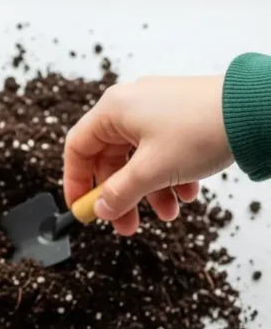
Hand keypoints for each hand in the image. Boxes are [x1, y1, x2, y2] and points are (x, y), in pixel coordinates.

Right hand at [64, 75, 233, 234]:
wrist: (256, 109)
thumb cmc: (201, 130)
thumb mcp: (152, 171)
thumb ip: (120, 193)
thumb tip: (101, 208)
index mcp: (113, 110)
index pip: (78, 149)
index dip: (76, 182)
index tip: (83, 208)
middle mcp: (130, 105)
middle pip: (110, 158)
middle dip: (120, 195)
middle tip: (127, 224)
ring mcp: (157, 108)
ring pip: (139, 157)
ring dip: (149, 190)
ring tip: (169, 213)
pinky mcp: (180, 114)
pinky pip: (162, 149)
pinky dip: (169, 174)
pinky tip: (187, 192)